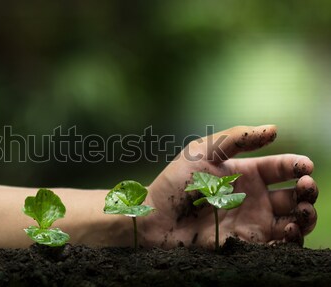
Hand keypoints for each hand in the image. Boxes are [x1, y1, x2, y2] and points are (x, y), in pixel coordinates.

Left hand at [144, 125, 317, 247]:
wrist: (157, 219)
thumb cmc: (175, 183)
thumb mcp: (202, 151)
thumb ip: (236, 137)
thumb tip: (274, 129)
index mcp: (245, 173)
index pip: (280, 168)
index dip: (296, 166)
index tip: (304, 167)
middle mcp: (253, 198)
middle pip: (293, 195)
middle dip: (307, 191)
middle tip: (305, 188)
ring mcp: (251, 221)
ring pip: (292, 220)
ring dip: (304, 217)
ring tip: (300, 212)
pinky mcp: (246, 244)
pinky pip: (277, 245)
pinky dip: (290, 240)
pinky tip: (287, 231)